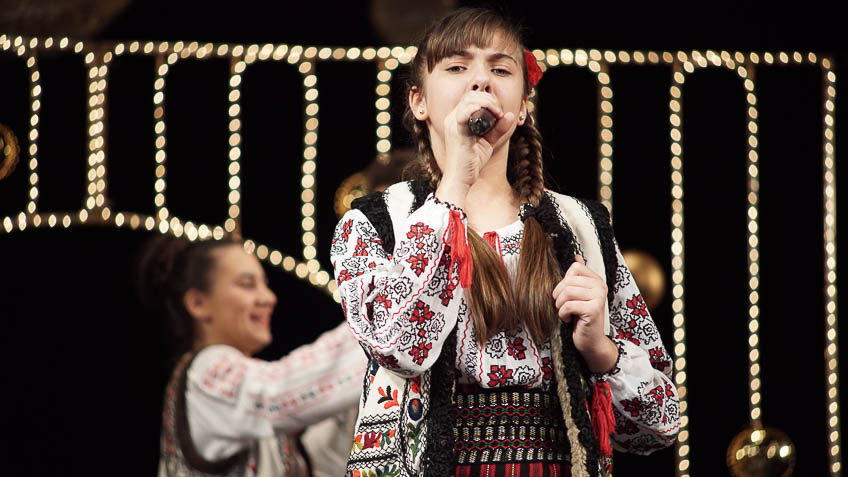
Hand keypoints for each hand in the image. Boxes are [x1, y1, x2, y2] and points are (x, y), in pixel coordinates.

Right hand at [436, 90, 515, 205]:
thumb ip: (498, 128)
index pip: (471, 97)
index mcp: (456, 118)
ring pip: (469, 100)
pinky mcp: (457, 133)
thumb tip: (509, 115)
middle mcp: (451, 118)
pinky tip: (493, 116)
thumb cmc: (471, 161)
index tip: (499, 111)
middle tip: (500, 113)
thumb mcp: (488, 141)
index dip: (487, 99)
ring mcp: (453, 125)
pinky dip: (480, 109)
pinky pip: (465, 113)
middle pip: (471, 95)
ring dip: (488, 103)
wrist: (461, 178)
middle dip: (490, 100)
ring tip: (498, 115)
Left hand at [552, 254, 617, 372]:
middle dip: (558, 295)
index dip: (563, 282)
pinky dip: (563, 314)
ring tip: (565, 312)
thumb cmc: (581, 318)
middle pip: (568, 280)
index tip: (566, 295)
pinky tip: (568, 319)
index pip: (574, 268)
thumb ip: (578, 277)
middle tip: (562, 306)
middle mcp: (600, 286)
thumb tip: (576, 255)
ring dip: (560, 305)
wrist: (590, 341)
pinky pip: (568, 305)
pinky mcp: (593, 309)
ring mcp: (598, 297)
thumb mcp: (578, 295)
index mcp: (597, 280)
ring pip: (566, 292)